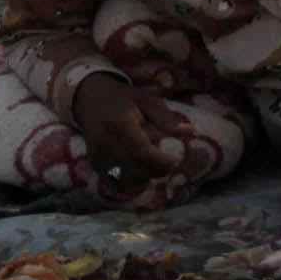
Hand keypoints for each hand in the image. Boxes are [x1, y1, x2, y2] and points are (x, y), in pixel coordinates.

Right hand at [71, 73, 211, 206]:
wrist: (89, 98)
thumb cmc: (123, 98)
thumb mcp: (147, 100)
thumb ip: (166, 118)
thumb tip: (191, 131)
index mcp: (120, 125)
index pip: (142, 153)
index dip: (161, 162)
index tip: (174, 160)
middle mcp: (105, 142)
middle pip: (136, 170)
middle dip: (156, 170)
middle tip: (166, 161)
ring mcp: (98, 155)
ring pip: (126, 180)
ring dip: (144, 176)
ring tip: (150, 161)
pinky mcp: (94, 164)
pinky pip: (116, 181)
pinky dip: (130, 179)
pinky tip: (137, 166)